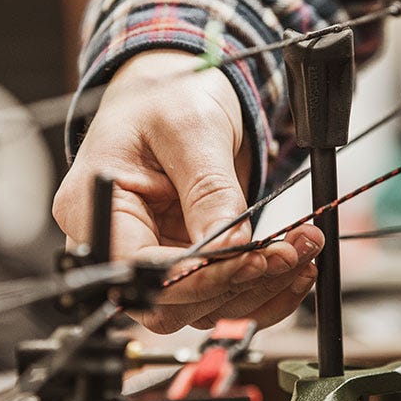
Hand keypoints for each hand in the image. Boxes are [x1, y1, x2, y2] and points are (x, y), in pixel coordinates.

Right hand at [53, 50, 322, 332]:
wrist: (176, 93)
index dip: (199, 277)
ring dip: (262, 287)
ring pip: (206, 307)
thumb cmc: (166, 98)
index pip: (142, 271)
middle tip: (289, 252)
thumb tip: (232, 243)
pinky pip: (223, 296)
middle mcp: (121, 247)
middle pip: (174, 301)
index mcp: (96, 211)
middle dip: (238, 283)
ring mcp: (156, 260)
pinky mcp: (188, 266)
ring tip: (303, 248)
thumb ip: (208, 189)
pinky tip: (295, 266)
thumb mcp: (189, 129)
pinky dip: (264, 288)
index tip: (253, 259)